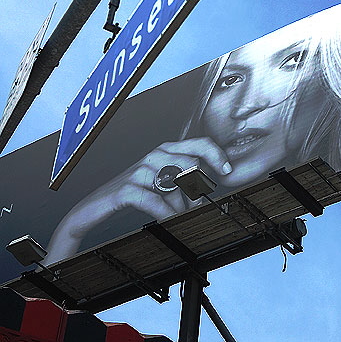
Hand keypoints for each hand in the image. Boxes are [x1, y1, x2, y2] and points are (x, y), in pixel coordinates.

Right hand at [44, 137, 230, 264]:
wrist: (92, 208)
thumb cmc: (130, 195)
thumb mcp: (160, 184)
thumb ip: (182, 181)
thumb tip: (209, 188)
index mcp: (165, 152)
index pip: (198, 142)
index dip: (216, 154)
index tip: (226, 171)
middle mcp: (154, 156)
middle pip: (191, 162)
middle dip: (199, 189)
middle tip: (196, 207)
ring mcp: (139, 171)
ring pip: (176, 182)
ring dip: (182, 205)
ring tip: (180, 216)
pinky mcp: (126, 189)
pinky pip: (155, 200)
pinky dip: (166, 213)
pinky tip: (168, 220)